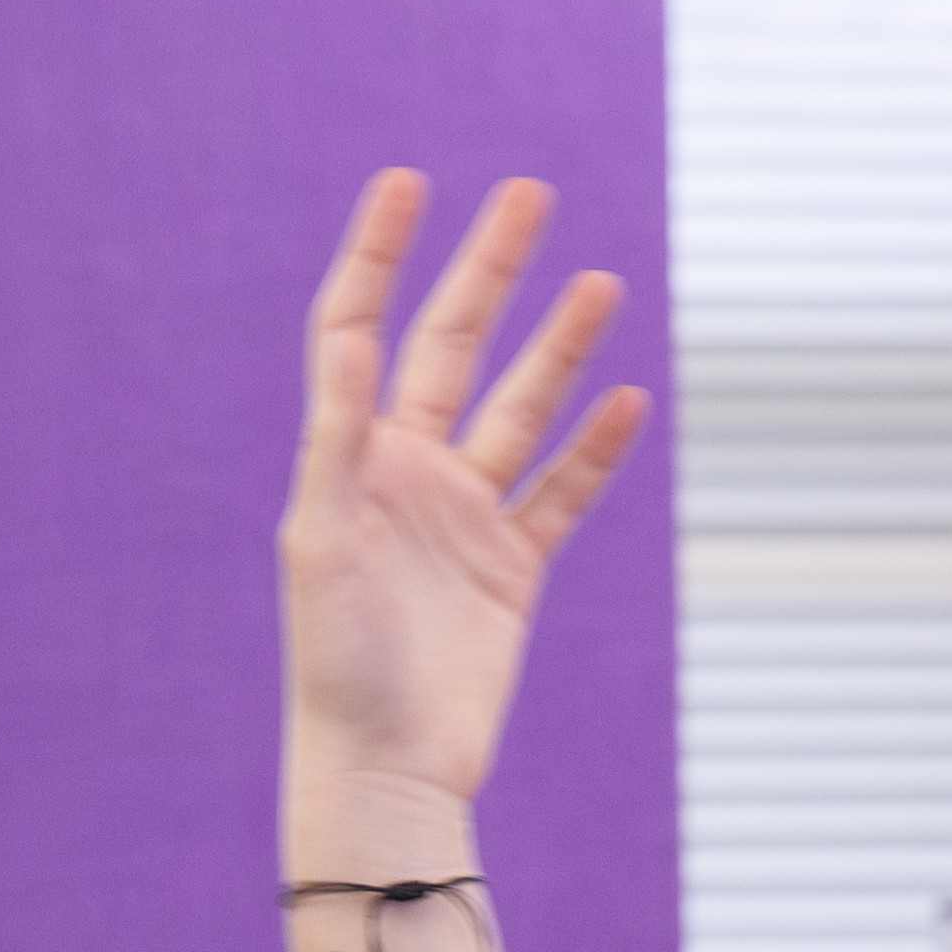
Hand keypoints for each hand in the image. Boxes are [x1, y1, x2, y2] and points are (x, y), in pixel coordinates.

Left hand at [280, 168, 650, 951]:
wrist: (387, 768)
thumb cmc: (338, 663)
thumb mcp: (323, 539)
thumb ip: (339, 437)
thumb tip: (350, 339)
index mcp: (351, 457)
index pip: (362, 329)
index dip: (383, 256)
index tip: (410, 182)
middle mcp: (407, 474)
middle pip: (453, 347)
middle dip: (489, 271)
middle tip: (529, 195)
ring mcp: (464, 519)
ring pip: (522, 409)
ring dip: (559, 347)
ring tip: (601, 281)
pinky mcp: (512, 570)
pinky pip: (562, 493)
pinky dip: (597, 449)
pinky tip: (628, 398)